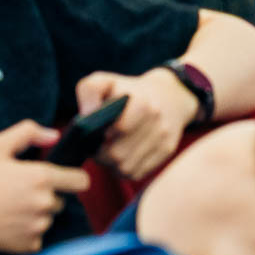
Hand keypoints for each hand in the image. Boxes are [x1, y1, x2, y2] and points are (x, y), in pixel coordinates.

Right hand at [0, 120, 89, 254]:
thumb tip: (53, 136)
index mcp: (42, 178)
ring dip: (35, 214)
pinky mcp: (30, 245)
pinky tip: (6, 224)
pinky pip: (37, 236)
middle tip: (17, 192)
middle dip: (45, 195)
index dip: (74, 177)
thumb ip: (28, 133)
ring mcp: (39, 227)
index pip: (81, 180)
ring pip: (48, 218)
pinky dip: (26, 232)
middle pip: (60, 200)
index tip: (64, 178)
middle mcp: (45, 203)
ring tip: (9, 208)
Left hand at [74, 69, 197, 179]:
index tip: (96, 132)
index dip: (101, 135)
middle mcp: (156, 121)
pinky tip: (121, 156)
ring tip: (107, 151)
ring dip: (111, 164)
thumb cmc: (127, 91)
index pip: (119, 129)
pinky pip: (137, 173)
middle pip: (118, 155)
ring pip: (126, 168)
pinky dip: (124, 169)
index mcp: (141, 101)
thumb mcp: (105, 81)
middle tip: (96, 147)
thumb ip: (89, 92)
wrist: (168, 96)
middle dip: (101, 155)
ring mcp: (163, 138)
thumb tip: (86, 115)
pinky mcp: (166, 151)